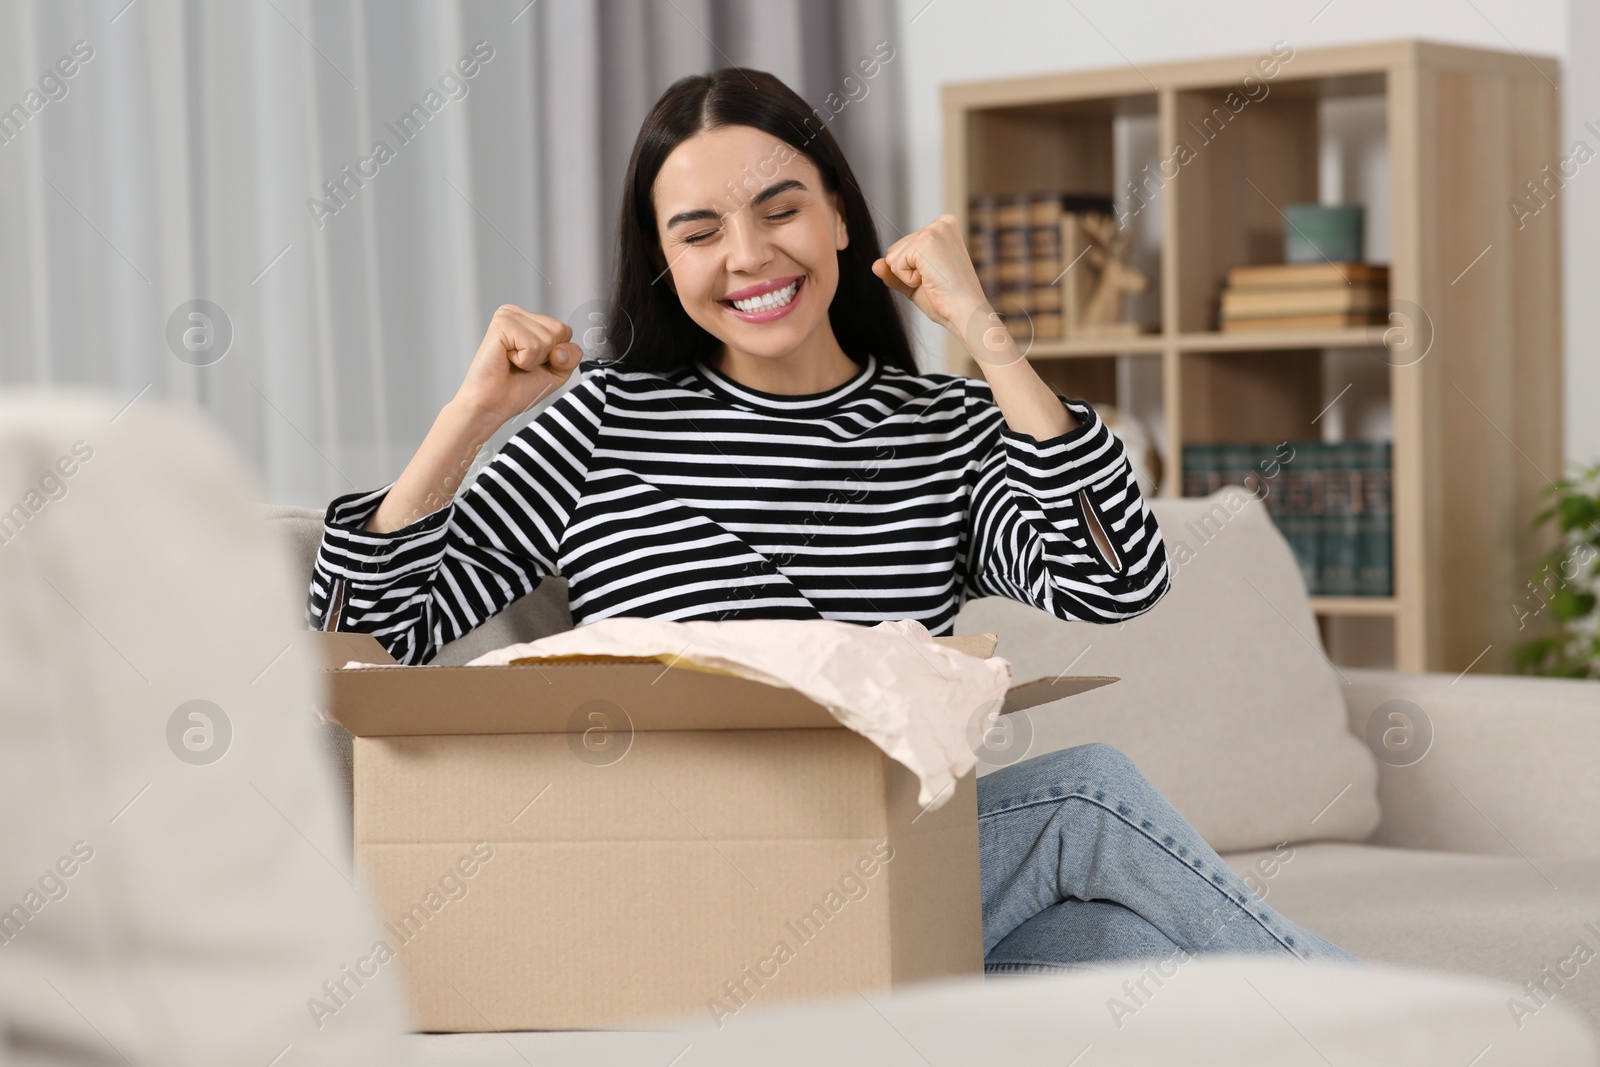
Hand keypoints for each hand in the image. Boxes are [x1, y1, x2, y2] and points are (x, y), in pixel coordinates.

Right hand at [453, 304, 583, 426]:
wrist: (493, 405)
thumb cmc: (519, 388)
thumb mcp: (558, 372)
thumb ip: (572, 355)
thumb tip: (560, 349)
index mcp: (529, 319)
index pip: (566, 331)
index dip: (557, 356)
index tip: (533, 364)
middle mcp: (517, 313)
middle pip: (561, 331)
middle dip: (547, 357)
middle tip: (522, 364)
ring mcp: (508, 316)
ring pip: (548, 338)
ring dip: (534, 360)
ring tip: (513, 363)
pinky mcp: (501, 324)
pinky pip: (533, 344)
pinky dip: (525, 361)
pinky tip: (507, 360)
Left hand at [871, 214, 990, 336]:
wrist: (966, 314)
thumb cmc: (947, 301)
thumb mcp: (916, 283)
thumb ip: (895, 272)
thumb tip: (875, 265)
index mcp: (944, 227)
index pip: (904, 247)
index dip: (913, 270)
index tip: (938, 276)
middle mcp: (941, 223)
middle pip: (895, 249)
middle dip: (908, 272)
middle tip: (936, 280)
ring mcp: (934, 230)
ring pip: (892, 256)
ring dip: (908, 276)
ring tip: (934, 279)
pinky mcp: (925, 241)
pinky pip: (894, 264)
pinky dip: (908, 279)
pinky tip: (930, 280)